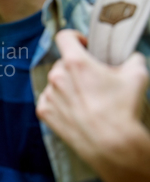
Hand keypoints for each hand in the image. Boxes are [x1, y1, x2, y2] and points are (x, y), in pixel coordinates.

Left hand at [36, 29, 148, 160]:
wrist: (111, 144)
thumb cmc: (123, 109)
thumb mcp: (136, 75)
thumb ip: (131, 59)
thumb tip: (130, 57)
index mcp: (75, 62)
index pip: (64, 37)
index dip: (75, 37)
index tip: (84, 45)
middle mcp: (57, 76)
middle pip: (63, 63)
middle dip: (78, 68)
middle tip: (94, 81)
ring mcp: (49, 95)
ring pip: (57, 83)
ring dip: (69, 86)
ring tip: (87, 100)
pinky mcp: (44, 112)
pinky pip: (49, 100)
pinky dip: (60, 103)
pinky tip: (76, 111)